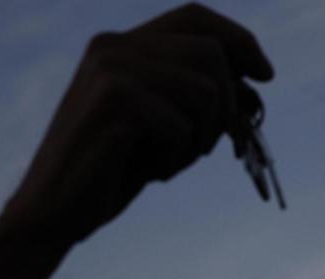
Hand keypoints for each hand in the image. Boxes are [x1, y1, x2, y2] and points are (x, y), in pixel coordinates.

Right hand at [3, 3, 273, 245]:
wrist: (57, 212)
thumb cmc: (118, 170)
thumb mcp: (171, 126)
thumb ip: (205, 96)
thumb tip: (259, 78)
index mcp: (124, 43)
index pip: (196, 17)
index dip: (240, 41)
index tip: (266, 76)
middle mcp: (114, 45)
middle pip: (211, 53)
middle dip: (226, 106)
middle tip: (204, 148)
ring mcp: (110, 69)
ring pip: (205, 90)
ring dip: (201, 137)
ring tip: (169, 161)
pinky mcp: (111, 102)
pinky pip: (181, 126)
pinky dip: (176, 158)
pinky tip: (147, 172)